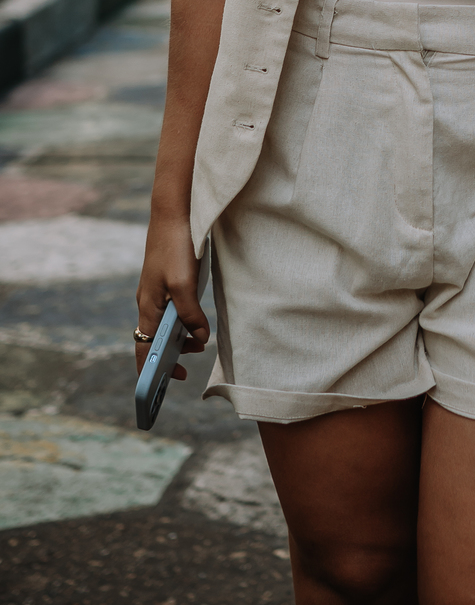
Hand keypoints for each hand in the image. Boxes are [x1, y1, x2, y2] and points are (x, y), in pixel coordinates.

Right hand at [134, 215, 210, 380]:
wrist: (175, 213)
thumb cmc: (177, 247)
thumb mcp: (185, 285)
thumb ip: (191, 314)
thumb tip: (200, 337)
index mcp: (147, 308)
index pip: (142, 350)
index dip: (149, 373)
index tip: (159, 391)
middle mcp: (148, 302)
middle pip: (153, 340)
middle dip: (169, 357)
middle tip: (188, 368)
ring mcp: (155, 291)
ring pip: (164, 325)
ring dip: (180, 338)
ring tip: (200, 343)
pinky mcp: (165, 280)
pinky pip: (171, 310)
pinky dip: (182, 321)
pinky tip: (197, 320)